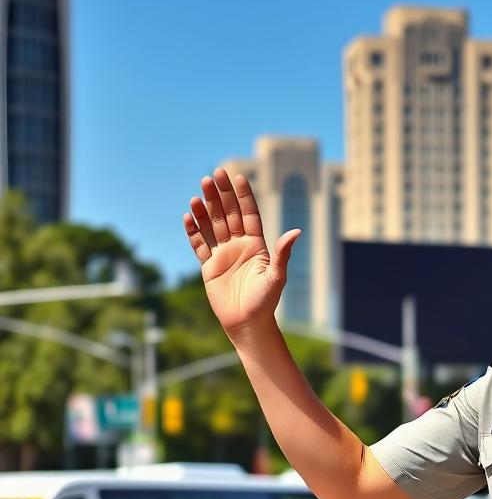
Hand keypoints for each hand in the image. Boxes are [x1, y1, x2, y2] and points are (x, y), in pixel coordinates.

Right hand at [182, 168, 301, 338]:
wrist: (248, 323)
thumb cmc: (265, 302)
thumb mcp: (276, 276)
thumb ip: (283, 253)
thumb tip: (296, 232)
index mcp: (256, 246)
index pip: (249, 215)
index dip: (243, 196)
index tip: (238, 177)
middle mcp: (239, 247)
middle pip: (228, 215)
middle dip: (221, 195)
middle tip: (214, 175)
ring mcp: (223, 255)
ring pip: (212, 226)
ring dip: (205, 209)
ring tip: (199, 190)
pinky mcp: (209, 267)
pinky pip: (199, 245)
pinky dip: (193, 231)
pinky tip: (189, 216)